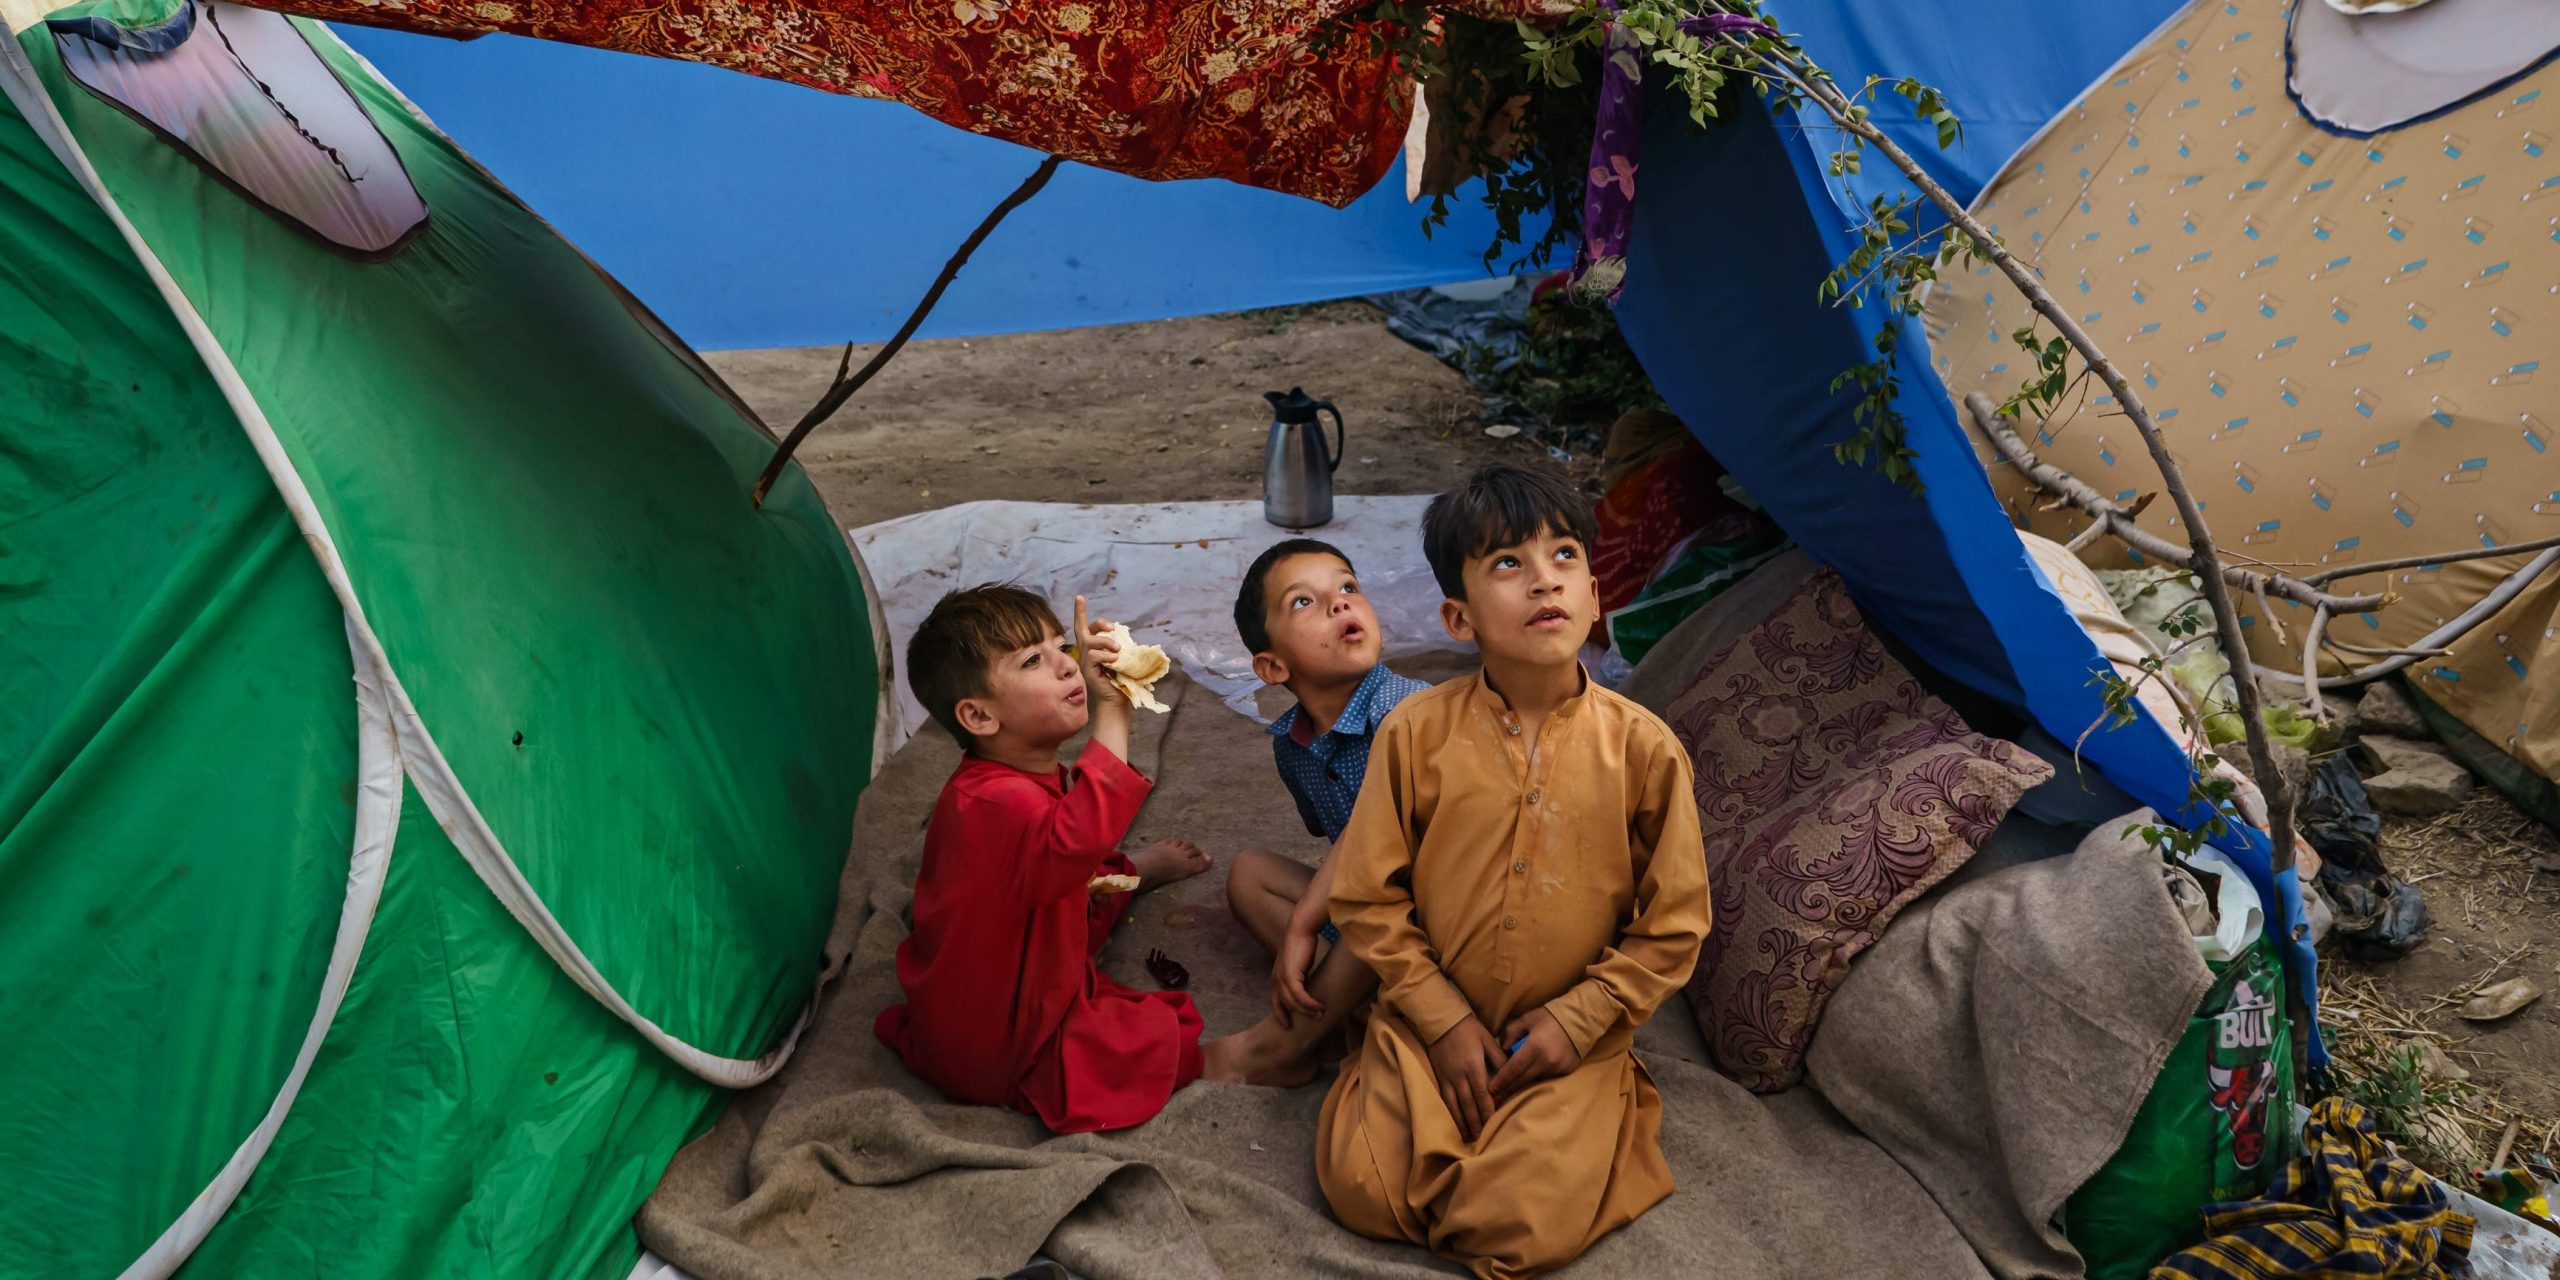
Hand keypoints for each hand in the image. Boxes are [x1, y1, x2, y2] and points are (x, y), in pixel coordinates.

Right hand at [1072, 595, 1126, 709]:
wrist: (1118, 700)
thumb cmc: (1121, 679)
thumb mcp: (1121, 657)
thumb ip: (1119, 645)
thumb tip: (1124, 635)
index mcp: (1093, 649)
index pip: (1085, 628)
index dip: (1080, 612)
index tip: (1080, 597)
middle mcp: (1086, 653)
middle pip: (1083, 630)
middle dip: (1096, 623)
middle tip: (1112, 627)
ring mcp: (1085, 662)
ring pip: (1090, 642)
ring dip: (1106, 642)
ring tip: (1118, 649)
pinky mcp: (1087, 670)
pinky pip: (1094, 655)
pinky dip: (1107, 655)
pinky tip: (1115, 661)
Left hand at [1269, 921, 1323, 1029]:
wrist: (1301, 928)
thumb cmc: (1303, 944)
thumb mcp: (1300, 965)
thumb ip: (1301, 978)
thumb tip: (1311, 989)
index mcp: (1276, 977)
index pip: (1275, 1002)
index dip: (1281, 1014)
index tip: (1289, 1026)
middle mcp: (1276, 979)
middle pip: (1284, 1005)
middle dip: (1298, 1015)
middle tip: (1314, 1020)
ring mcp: (1281, 977)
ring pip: (1292, 1003)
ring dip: (1308, 1010)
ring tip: (1321, 1014)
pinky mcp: (1290, 975)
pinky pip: (1299, 996)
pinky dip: (1309, 1003)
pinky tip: (1319, 1006)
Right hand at [1425, 1017, 1507, 1141]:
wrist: (1442, 1020)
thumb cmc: (1468, 1028)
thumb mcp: (1487, 1039)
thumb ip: (1499, 1057)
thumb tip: (1511, 1073)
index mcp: (1473, 1066)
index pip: (1482, 1093)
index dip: (1487, 1109)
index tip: (1493, 1122)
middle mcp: (1459, 1075)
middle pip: (1468, 1103)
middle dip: (1476, 1121)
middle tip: (1482, 1137)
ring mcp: (1447, 1078)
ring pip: (1455, 1105)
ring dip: (1462, 1122)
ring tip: (1468, 1136)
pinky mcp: (1439, 1077)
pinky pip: (1444, 1099)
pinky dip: (1450, 1113)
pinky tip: (1455, 1122)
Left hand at [1487, 1008, 1575, 1100]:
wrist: (1579, 1020)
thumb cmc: (1549, 1018)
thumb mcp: (1526, 1019)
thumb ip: (1511, 1034)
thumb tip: (1503, 1050)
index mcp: (1534, 1047)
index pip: (1513, 1069)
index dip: (1501, 1080)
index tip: (1491, 1089)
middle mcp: (1546, 1061)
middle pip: (1522, 1080)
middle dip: (1508, 1089)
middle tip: (1495, 1097)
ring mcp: (1557, 1068)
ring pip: (1534, 1080)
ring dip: (1522, 1082)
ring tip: (1510, 1087)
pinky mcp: (1566, 1072)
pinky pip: (1547, 1077)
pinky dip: (1538, 1076)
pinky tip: (1531, 1075)